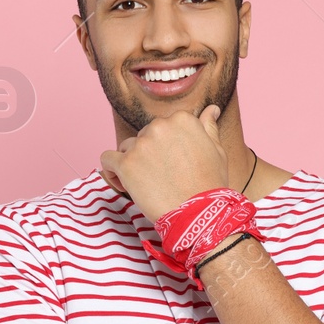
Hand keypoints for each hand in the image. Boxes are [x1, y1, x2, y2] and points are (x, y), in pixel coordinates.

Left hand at [99, 103, 229, 220]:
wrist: (198, 214)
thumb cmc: (209, 185)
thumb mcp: (216, 151)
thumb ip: (208, 128)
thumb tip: (211, 109)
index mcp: (182, 120)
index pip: (164, 127)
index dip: (166, 146)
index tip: (172, 163)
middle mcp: (160, 126)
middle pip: (145, 136)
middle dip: (149, 154)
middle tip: (162, 177)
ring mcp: (141, 144)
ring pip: (126, 147)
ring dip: (132, 162)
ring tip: (145, 184)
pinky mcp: (126, 163)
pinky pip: (107, 159)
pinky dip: (111, 170)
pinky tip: (122, 182)